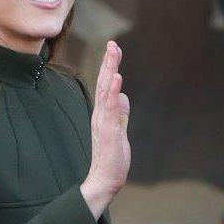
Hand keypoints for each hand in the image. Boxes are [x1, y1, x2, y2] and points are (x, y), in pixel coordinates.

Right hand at [81, 41, 131, 219]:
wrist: (104, 180)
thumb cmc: (112, 158)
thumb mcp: (119, 130)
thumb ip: (121, 113)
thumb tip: (123, 96)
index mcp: (103, 113)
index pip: (107, 85)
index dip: (110, 66)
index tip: (114, 48)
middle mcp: (101, 114)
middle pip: (105, 83)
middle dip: (109, 62)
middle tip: (113, 43)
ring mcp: (103, 122)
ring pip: (106, 91)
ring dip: (110, 71)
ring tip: (114, 53)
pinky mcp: (108, 131)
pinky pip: (110, 108)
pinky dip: (113, 92)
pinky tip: (117, 79)